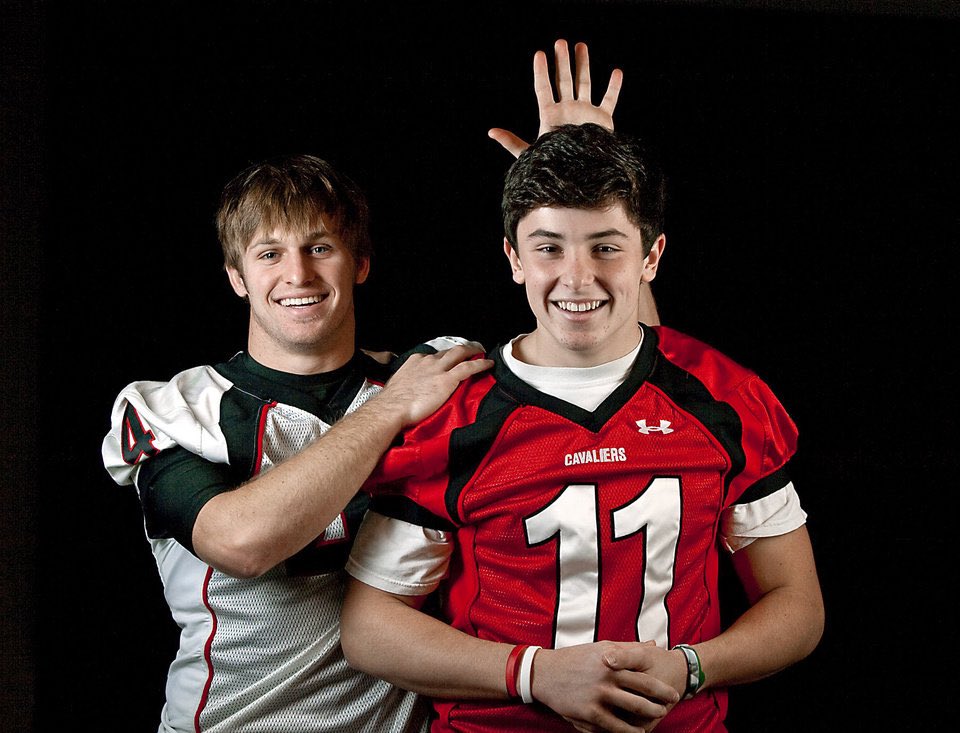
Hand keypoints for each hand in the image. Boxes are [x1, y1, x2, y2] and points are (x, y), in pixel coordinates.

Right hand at [376, 344, 491, 426]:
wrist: (392, 409)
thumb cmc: (392, 403)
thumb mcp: (399, 386)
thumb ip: (410, 383)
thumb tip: (412, 391)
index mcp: (415, 361)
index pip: (435, 355)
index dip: (445, 357)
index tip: (451, 359)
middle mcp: (428, 361)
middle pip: (449, 351)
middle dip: (462, 349)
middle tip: (472, 351)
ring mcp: (438, 369)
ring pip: (460, 353)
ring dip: (473, 351)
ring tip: (481, 353)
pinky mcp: (447, 380)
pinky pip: (469, 367)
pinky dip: (480, 364)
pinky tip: (488, 364)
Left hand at [489, 38, 622, 157]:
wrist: (579, 176)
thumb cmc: (553, 166)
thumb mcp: (529, 154)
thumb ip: (512, 142)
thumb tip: (491, 131)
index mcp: (550, 116)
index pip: (543, 89)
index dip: (541, 72)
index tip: (539, 54)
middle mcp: (568, 111)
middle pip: (564, 80)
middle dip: (562, 61)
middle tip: (560, 42)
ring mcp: (585, 114)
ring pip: (584, 84)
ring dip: (583, 65)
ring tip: (580, 45)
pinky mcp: (602, 121)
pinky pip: (609, 101)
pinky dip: (613, 88)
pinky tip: (617, 72)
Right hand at [531, 641, 679, 732]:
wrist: (545, 673)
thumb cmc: (575, 658)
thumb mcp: (601, 647)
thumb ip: (628, 648)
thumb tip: (653, 645)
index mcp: (612, 661)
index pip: (644, 676)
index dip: (661, 687)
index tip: (673, 693)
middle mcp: (608, 677)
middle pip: (643, 694)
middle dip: (659, 703)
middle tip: (669, 708)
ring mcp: (599, 695)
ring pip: (632, 710)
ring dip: (648, 717)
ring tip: (656, 719)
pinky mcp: (589, 712)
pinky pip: (614, 726)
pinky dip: (628, 731)